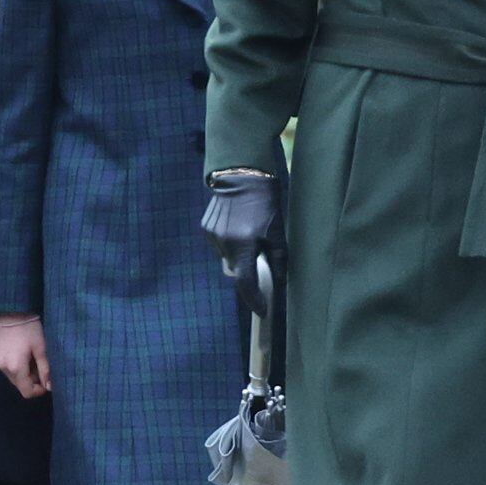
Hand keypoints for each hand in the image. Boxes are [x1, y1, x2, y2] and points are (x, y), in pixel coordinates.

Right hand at [0, 313, 50, 398]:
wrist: (12, 310)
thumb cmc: (30, 328)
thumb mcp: (41, 348)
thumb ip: (45, 369)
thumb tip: (50, 386)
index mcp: (16, 368)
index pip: (26, 392)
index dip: (38, 391)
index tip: (47, 381)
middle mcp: (4, 368)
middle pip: (20, 385)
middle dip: (32, 381)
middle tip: (41, 366)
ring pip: (14, 377)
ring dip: (25, 374)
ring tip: (33, 358)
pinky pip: (8, 368)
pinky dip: (17, 367)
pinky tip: (23, 354)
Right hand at [200, 170, 281, 316]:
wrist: (240, 174)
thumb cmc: (264, 202)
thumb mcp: (277, 230)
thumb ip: (278, 259)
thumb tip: (279, 281)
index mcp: (243, 245)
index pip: (246, 283)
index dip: (254, 300)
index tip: (262, 310)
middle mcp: (224, 243)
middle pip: (236, 270)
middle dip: (247, 269)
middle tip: (259, 254)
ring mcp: (212, 236)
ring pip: (227, 258)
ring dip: (238, 254)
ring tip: (248, 232)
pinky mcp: (206, 228)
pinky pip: (220, 245)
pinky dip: (229, 243)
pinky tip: (237, 225)